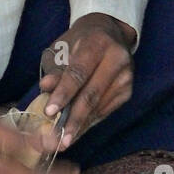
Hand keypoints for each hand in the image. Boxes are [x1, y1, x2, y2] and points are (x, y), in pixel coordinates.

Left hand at [39, 13, 137, 146]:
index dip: (63, 94)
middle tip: (58, 139)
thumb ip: (55, 69)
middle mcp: (117, 59)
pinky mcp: (128, 90)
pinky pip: (105, 110)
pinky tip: (77, 132)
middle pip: (92, 94)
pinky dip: (89, 122)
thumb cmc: (79, 41)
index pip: (78, 73)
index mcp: (98, 43)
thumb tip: (45, 88)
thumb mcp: (62, 48)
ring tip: (64, 141)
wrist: (109, 32)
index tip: (49, 112)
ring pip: (99, 106)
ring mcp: (126, 76)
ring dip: (81, 126)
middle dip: (73, 119)